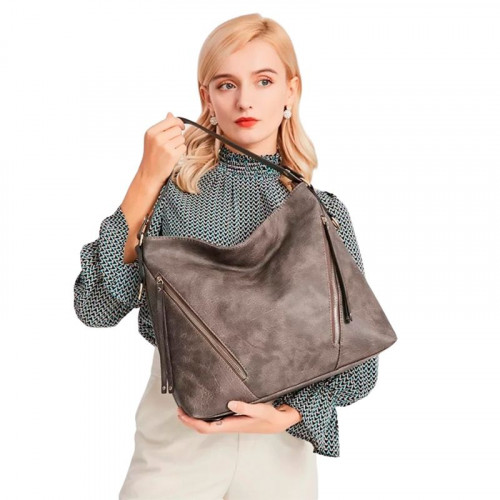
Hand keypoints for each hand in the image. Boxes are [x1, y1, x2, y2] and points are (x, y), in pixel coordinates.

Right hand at [139, 111, 185, 183]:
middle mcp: (157, 138)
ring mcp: (165, 146)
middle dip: (178, 136)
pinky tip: (173, 156)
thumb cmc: (152, 156)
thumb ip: (163, 126)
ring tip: (171, 151)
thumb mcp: (153, 139)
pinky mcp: (172, 155)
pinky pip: (183, 147)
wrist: (149, 174)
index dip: (179, 123)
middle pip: (178, 129)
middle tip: (171, 144)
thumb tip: (170, 114)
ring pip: (181, 138)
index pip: (171, 120)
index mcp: (151, 132)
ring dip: (179, 144)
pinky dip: (181, 152)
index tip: (181, 127)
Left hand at [176, 401, 301, 433]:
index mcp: (233, 424)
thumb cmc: (271, 416)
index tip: (182, 413)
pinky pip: (216, 419)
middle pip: (204, 427)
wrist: (281, 421)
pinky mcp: (235, 418)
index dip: (192, 422)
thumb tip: (230, 404)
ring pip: (209, 424)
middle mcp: (230, 424)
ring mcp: (232, 422)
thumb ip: (246, 407)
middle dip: (190, 420)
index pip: (207, 427)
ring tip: (188, 406)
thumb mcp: (261, 410)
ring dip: (197, 417)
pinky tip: (206, 405)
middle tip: (179, 408)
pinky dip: (207, 414)